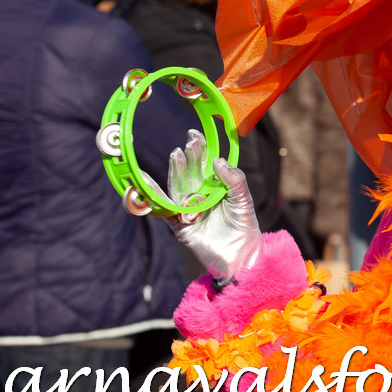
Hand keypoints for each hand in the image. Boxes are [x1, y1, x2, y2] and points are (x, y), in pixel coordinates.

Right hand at [155, 130, 262, 284]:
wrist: (241, 257)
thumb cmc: (244, 226)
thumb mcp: (243, 198)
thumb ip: (234, 179)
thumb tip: (217, 160)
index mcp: (214, 187)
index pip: (204, 164)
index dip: (199, 150)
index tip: (194, 135)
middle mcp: (199, 195)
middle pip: (190, 172)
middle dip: (189, 158)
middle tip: (189, 144)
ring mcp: (187, 209)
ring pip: (178, 186)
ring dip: (176, 171)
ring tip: (177, 155)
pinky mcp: (179, 225)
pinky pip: (164, 209)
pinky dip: (154, 196)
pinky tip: (147, 181)